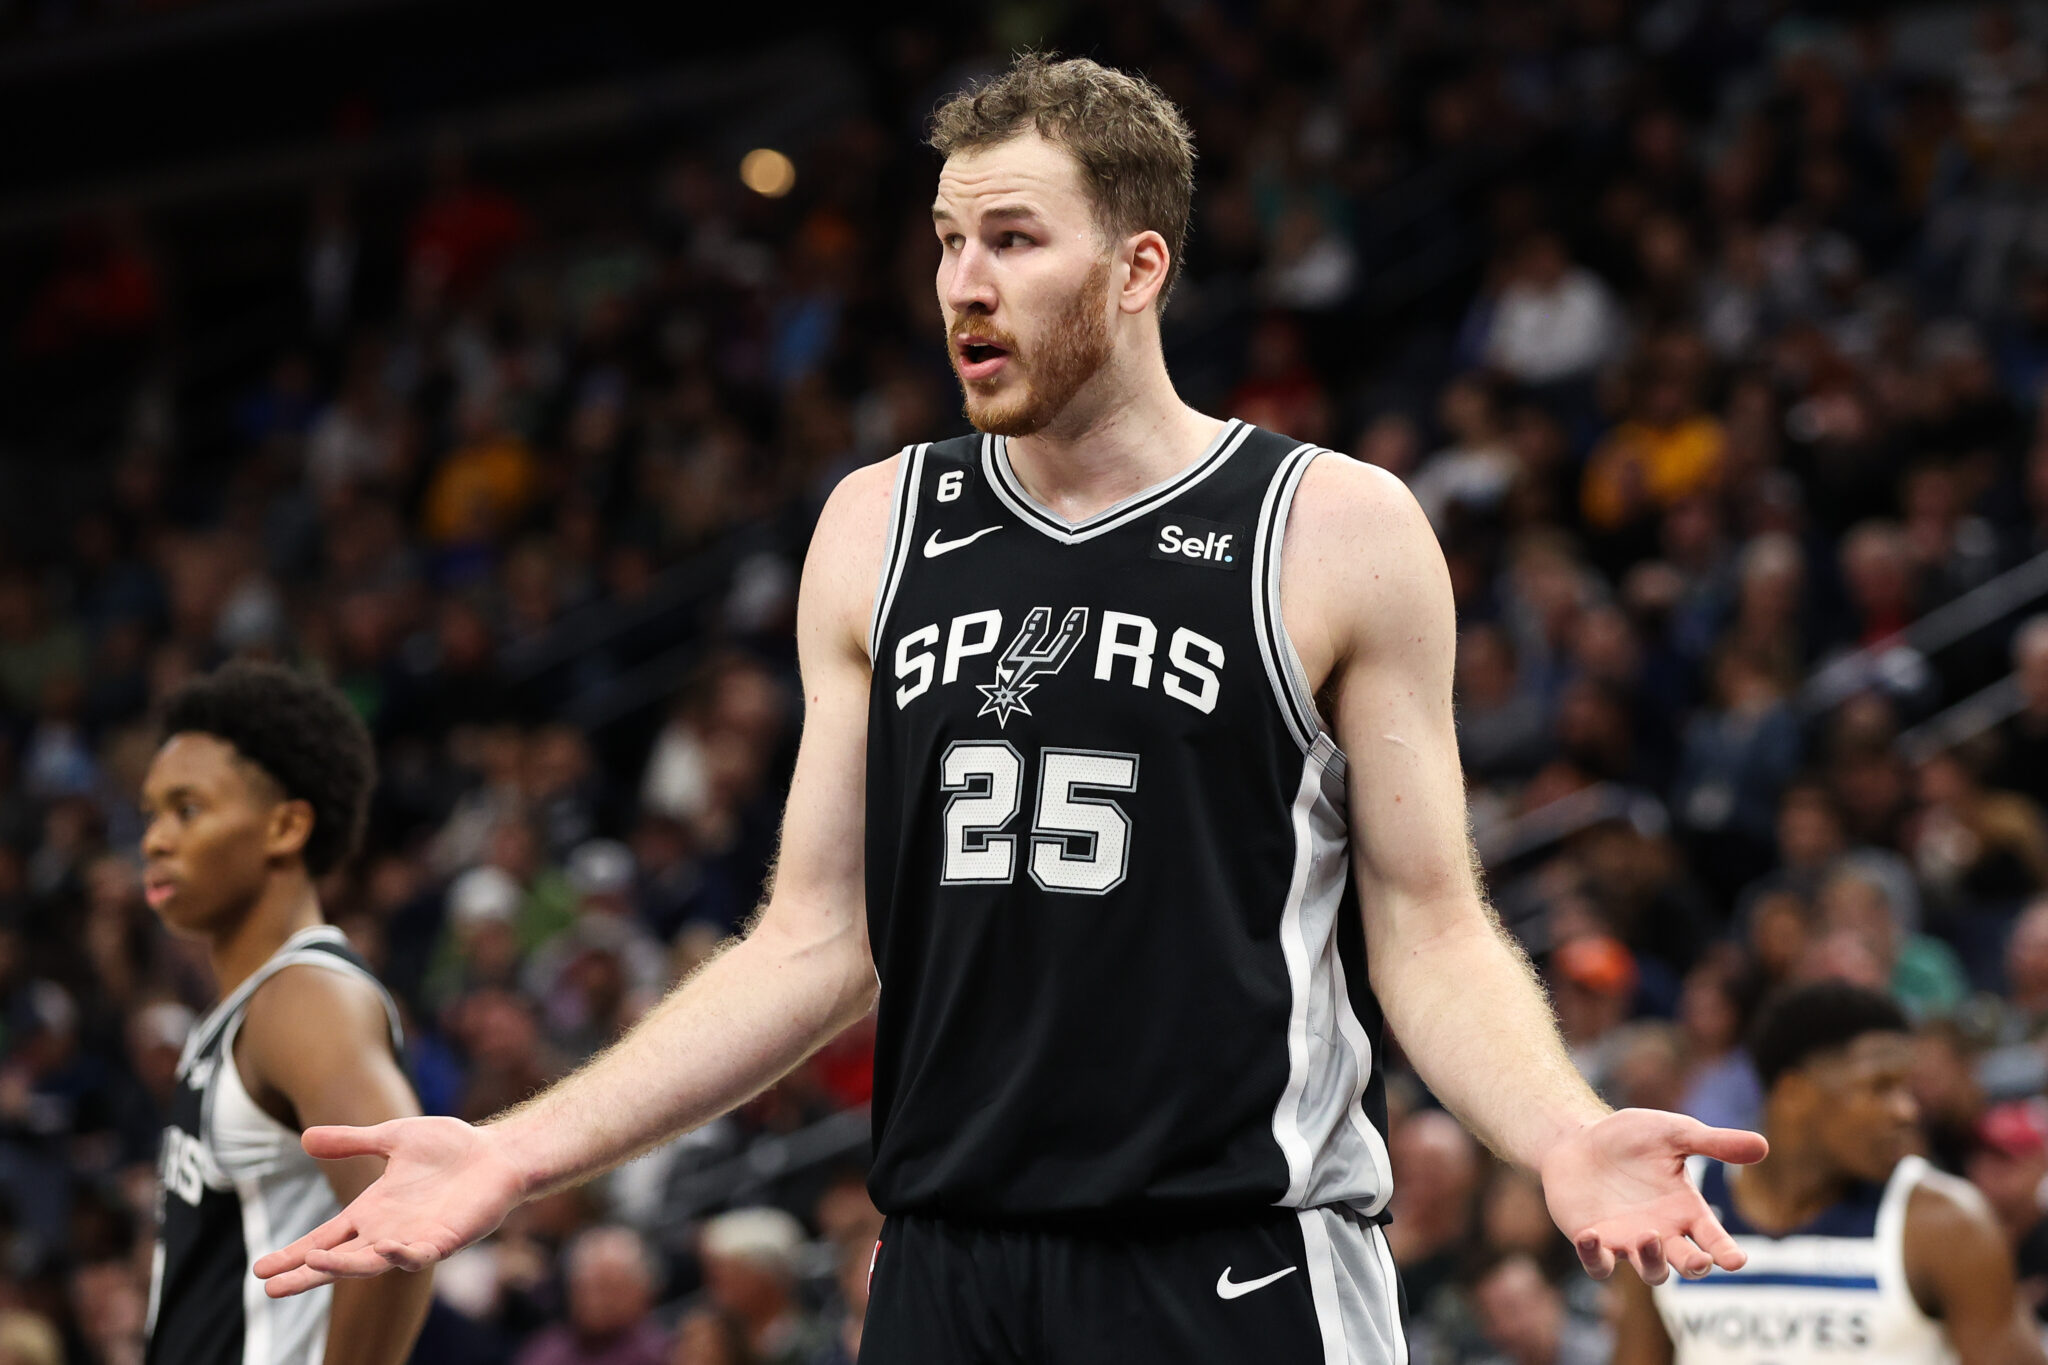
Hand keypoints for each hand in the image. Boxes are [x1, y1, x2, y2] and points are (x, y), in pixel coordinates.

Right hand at [252, 1116, 526, 1296]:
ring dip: (344, 1267)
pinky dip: (403, 1256)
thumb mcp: (391, 1138)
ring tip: (314, 1265)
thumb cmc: (449, 1147)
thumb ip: (352, 1142)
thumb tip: (305, 1137)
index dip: (294, 1254)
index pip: (325, 1238)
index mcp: (372, 1211)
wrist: (497, 1153)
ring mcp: (415, 1238)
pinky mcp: (445, 1240)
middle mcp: (387, 1231)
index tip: (260, 1270)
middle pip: (338, 1260)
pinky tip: (388, 1249)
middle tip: (270, 1289)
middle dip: (306, 1274)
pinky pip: (419, 1255)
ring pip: (372, 1263)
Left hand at [1538, 1107, 1766, 1284]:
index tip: (1736, 1260)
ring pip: (1650, 1271)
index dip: (1726, 1252)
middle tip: (1699, 1260)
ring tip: (1648, 1236)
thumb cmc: (1630, 1137)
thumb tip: (1764, 1146)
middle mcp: (1662, 1233)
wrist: (1577, 1138)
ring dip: (1652, 1261)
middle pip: (1687, 1265)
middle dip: (1695, 1266)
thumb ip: (1714, 1143)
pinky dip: (1595, 1256)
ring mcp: (1629, 1241)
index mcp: (1686, 1210)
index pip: (1714, 1239)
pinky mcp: (1595, 1242)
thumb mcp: (1674, 1133)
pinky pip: (1599, 1265)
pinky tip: (1591, 1235)